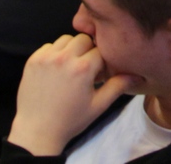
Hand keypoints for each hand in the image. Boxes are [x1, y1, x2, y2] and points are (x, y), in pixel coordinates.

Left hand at [7, 34, 138, 156]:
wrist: (37, 131)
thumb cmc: (69, 120)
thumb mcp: (98, 105)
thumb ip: (117, 86)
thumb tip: (137, 76)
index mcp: (82, 69)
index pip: (100, 50)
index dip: (103, 61)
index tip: (99, 73)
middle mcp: (64, 58)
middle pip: (84, 39)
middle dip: (88, 51)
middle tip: (86, 69)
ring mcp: (46, 58)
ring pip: (66, 39)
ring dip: (72, 49)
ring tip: (71, 67)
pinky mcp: (33, 60)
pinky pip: (49, 46)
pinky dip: (55, 53)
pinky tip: (57, 69)